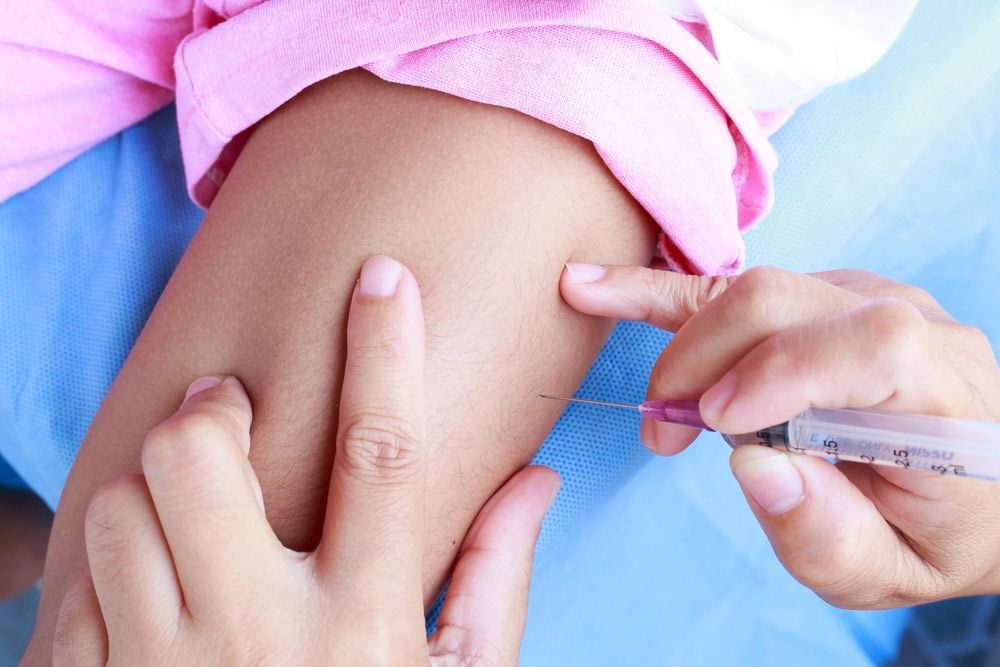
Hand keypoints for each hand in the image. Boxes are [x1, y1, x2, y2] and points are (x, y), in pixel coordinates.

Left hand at [52, 256, 558, 664]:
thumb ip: (498, 577)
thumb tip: (537, 478)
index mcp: (369, 620)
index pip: (383, 454)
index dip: (388, 351)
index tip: (384, 277)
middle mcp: (264, 634)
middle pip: (204, 458)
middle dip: (212, 408)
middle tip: (231, 415)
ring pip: (125, 506)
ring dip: (156, 484)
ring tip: (192, 506)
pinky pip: (80, 584)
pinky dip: (112, 558)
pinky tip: (153, 579)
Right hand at [561, 262, 999, 607]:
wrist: (971, 484)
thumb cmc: (929, 533)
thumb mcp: (886, 572)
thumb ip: (826, 534)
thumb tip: (748, 464)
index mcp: (945, 395)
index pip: (870, 346)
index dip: (781, 373)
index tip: (714, 425)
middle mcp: (913, 324)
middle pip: (785, 300)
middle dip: (699, 361)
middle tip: (663, 433)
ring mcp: (866, 297)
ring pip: (753, 289)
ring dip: (685, 345)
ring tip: (661, 411)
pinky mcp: (822, 295)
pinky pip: (737, 289)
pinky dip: (663, 294)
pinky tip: (596, 286)